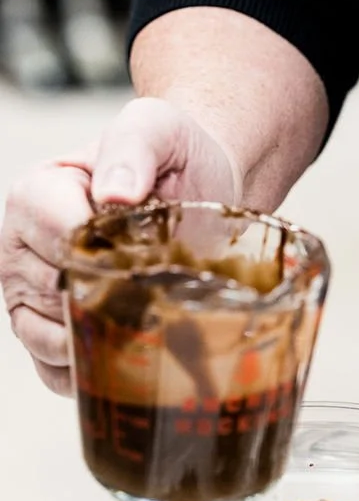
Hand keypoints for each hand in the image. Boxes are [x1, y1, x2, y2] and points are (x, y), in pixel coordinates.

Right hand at [0, 98, 241, 395]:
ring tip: (148, 320)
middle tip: (160, 290)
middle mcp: (20, 246)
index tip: (152, 252)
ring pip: (48, 338)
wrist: (196, 185)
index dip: (109, 252)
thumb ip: (133, 147)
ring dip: (101, 338)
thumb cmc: (172, 156)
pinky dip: (89, 372)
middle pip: (54, 292)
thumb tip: (114, 195)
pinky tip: (126, 354)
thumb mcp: (156, 128)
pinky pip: (53, 370)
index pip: (59, 238)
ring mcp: (28, 293)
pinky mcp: (47, 332)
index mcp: (36, 194)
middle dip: (111, 297)